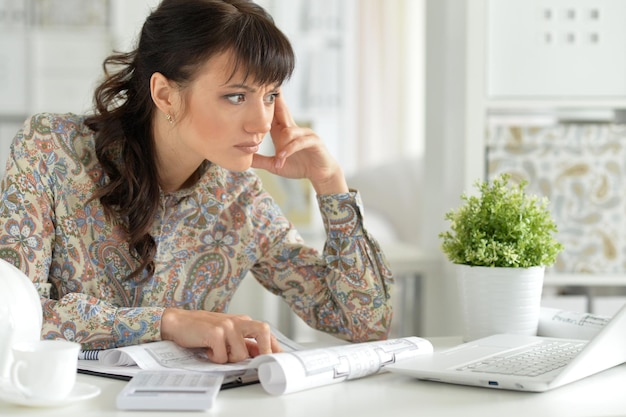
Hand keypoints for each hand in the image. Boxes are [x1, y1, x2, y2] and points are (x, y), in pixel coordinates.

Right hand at [160, 308, 281, 362]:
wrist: (178, 322)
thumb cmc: (202, 329)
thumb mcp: (226, 333)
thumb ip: (243, 342)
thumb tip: (260, 354)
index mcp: (242, 321)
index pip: (265, 332)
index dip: (274, 346)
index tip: (279, 357)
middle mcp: (237, 321)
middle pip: (263, 330)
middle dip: (266, 349)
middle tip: (261, 361)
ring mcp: (227, 326)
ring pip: (241, 354)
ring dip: (229, 359)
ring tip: (217, 352)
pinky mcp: (215, 333)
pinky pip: (222, 357)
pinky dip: (215, 359)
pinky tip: (207, 350)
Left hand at [251, 94, 348, 194]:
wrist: (321, 175)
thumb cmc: (299, 167)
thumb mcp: (275, 165)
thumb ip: (261, 161)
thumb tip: (244, 159)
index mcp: (283, 132)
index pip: (272, 114)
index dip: (265, 104)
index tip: (256, 91)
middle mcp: (294, 129)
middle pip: (283, 110)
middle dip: (276, 99)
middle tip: (267, 86)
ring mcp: (305, 133)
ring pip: (288, 132)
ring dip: (282, 146)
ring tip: (279, 159)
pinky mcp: (314, 141)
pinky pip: (299, 142)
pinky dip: (289, 150)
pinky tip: (282, 157)